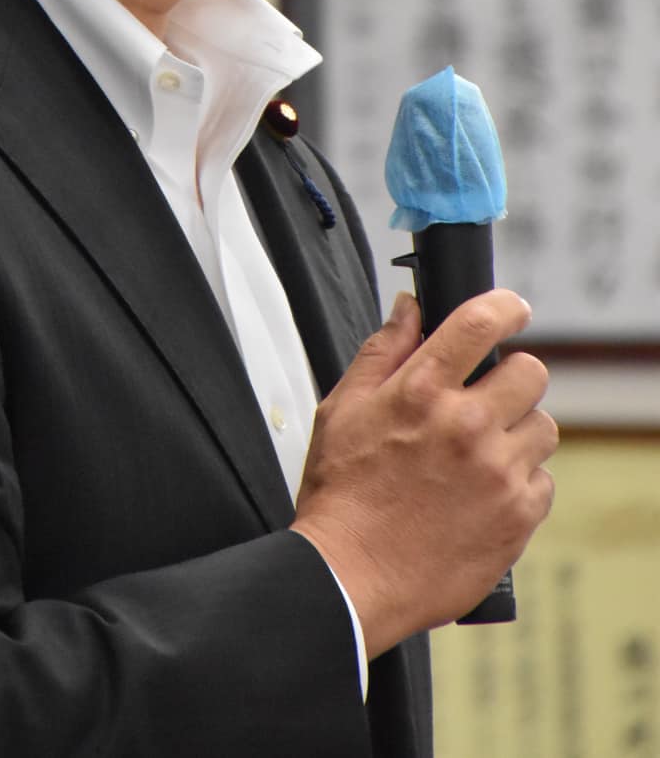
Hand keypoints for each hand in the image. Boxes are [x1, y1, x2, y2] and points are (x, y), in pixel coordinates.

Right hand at [290, 289, 556, 657]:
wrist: (350, 577)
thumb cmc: (341, 495)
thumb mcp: (343, 408)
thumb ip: (383, 351)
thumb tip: (410, 308)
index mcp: (422, 390)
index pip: (481, 322)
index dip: (506, 307)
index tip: (513, 311)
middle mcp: (466, 425)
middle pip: (531, 372)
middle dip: (512, 378)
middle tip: (488, 399)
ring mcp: (497, 472)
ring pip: (543, 427)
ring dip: (518, 432)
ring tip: (481, 454)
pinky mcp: (517, 517)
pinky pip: (543, 481)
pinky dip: (520, 483)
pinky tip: (483, 494)